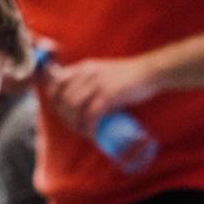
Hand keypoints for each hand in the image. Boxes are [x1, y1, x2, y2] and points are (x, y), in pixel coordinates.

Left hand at [43, 54, 161, 135]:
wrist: (149, 72)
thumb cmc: (130, 75)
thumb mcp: (104, 71)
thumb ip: (91, 79)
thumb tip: (80, 96)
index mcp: (84, 68)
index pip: (56, 84)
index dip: (54, 102)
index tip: (62, 114)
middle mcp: (87, 74)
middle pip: (64, 100)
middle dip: (66, 119)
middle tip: (77, 129)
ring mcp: (97, 84)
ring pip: (74, 109)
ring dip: (76, 126)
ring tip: (86, 133)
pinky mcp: (108, 95)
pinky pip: (90, 116)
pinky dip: (89, 128)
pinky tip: (92, 135)